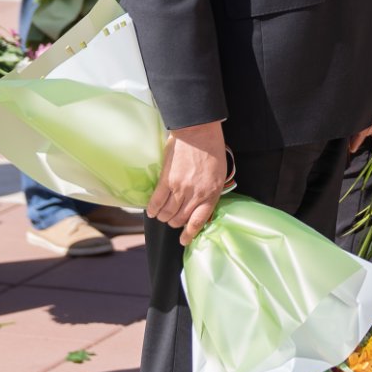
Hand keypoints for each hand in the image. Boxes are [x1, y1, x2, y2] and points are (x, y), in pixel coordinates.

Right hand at [150, 121, 230, 246]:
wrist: (199, 131)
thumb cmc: (212, 150)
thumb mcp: (219, 174)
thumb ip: (211, 191)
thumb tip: (201, 204)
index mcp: (211, 194)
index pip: (199, 221)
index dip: (190, 233)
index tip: (184, 240)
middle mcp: (195, 195)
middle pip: (180, 219)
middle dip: (175, 223)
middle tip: (172, 219)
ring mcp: (180, 188)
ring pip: (167, 213)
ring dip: (163, 217)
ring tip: (162, 215)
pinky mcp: (167, 180)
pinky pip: (157, 201)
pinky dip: (153, 209)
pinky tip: (152, 212)